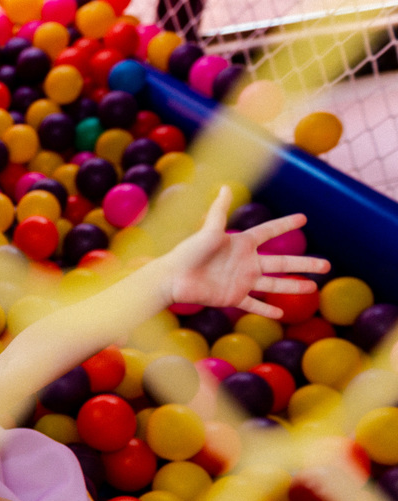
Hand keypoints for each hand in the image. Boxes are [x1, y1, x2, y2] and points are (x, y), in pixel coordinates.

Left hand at [166, 187, 328, 317]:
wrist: (172, 279)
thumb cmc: (188, 252)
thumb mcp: (208, 231)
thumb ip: (219, 211)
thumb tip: (225, 186)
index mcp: (241, 243)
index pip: (269, 231)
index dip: (285, 224)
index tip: (303, 218)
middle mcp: (245, 262)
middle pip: (282, 262)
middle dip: (305, 264)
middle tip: (327, 265)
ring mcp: (240, 281)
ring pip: (274, 284)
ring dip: (294, 287)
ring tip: (314, 288)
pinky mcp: (232, 297)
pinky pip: (253, 304)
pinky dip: (266, 309)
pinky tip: (282, 313)